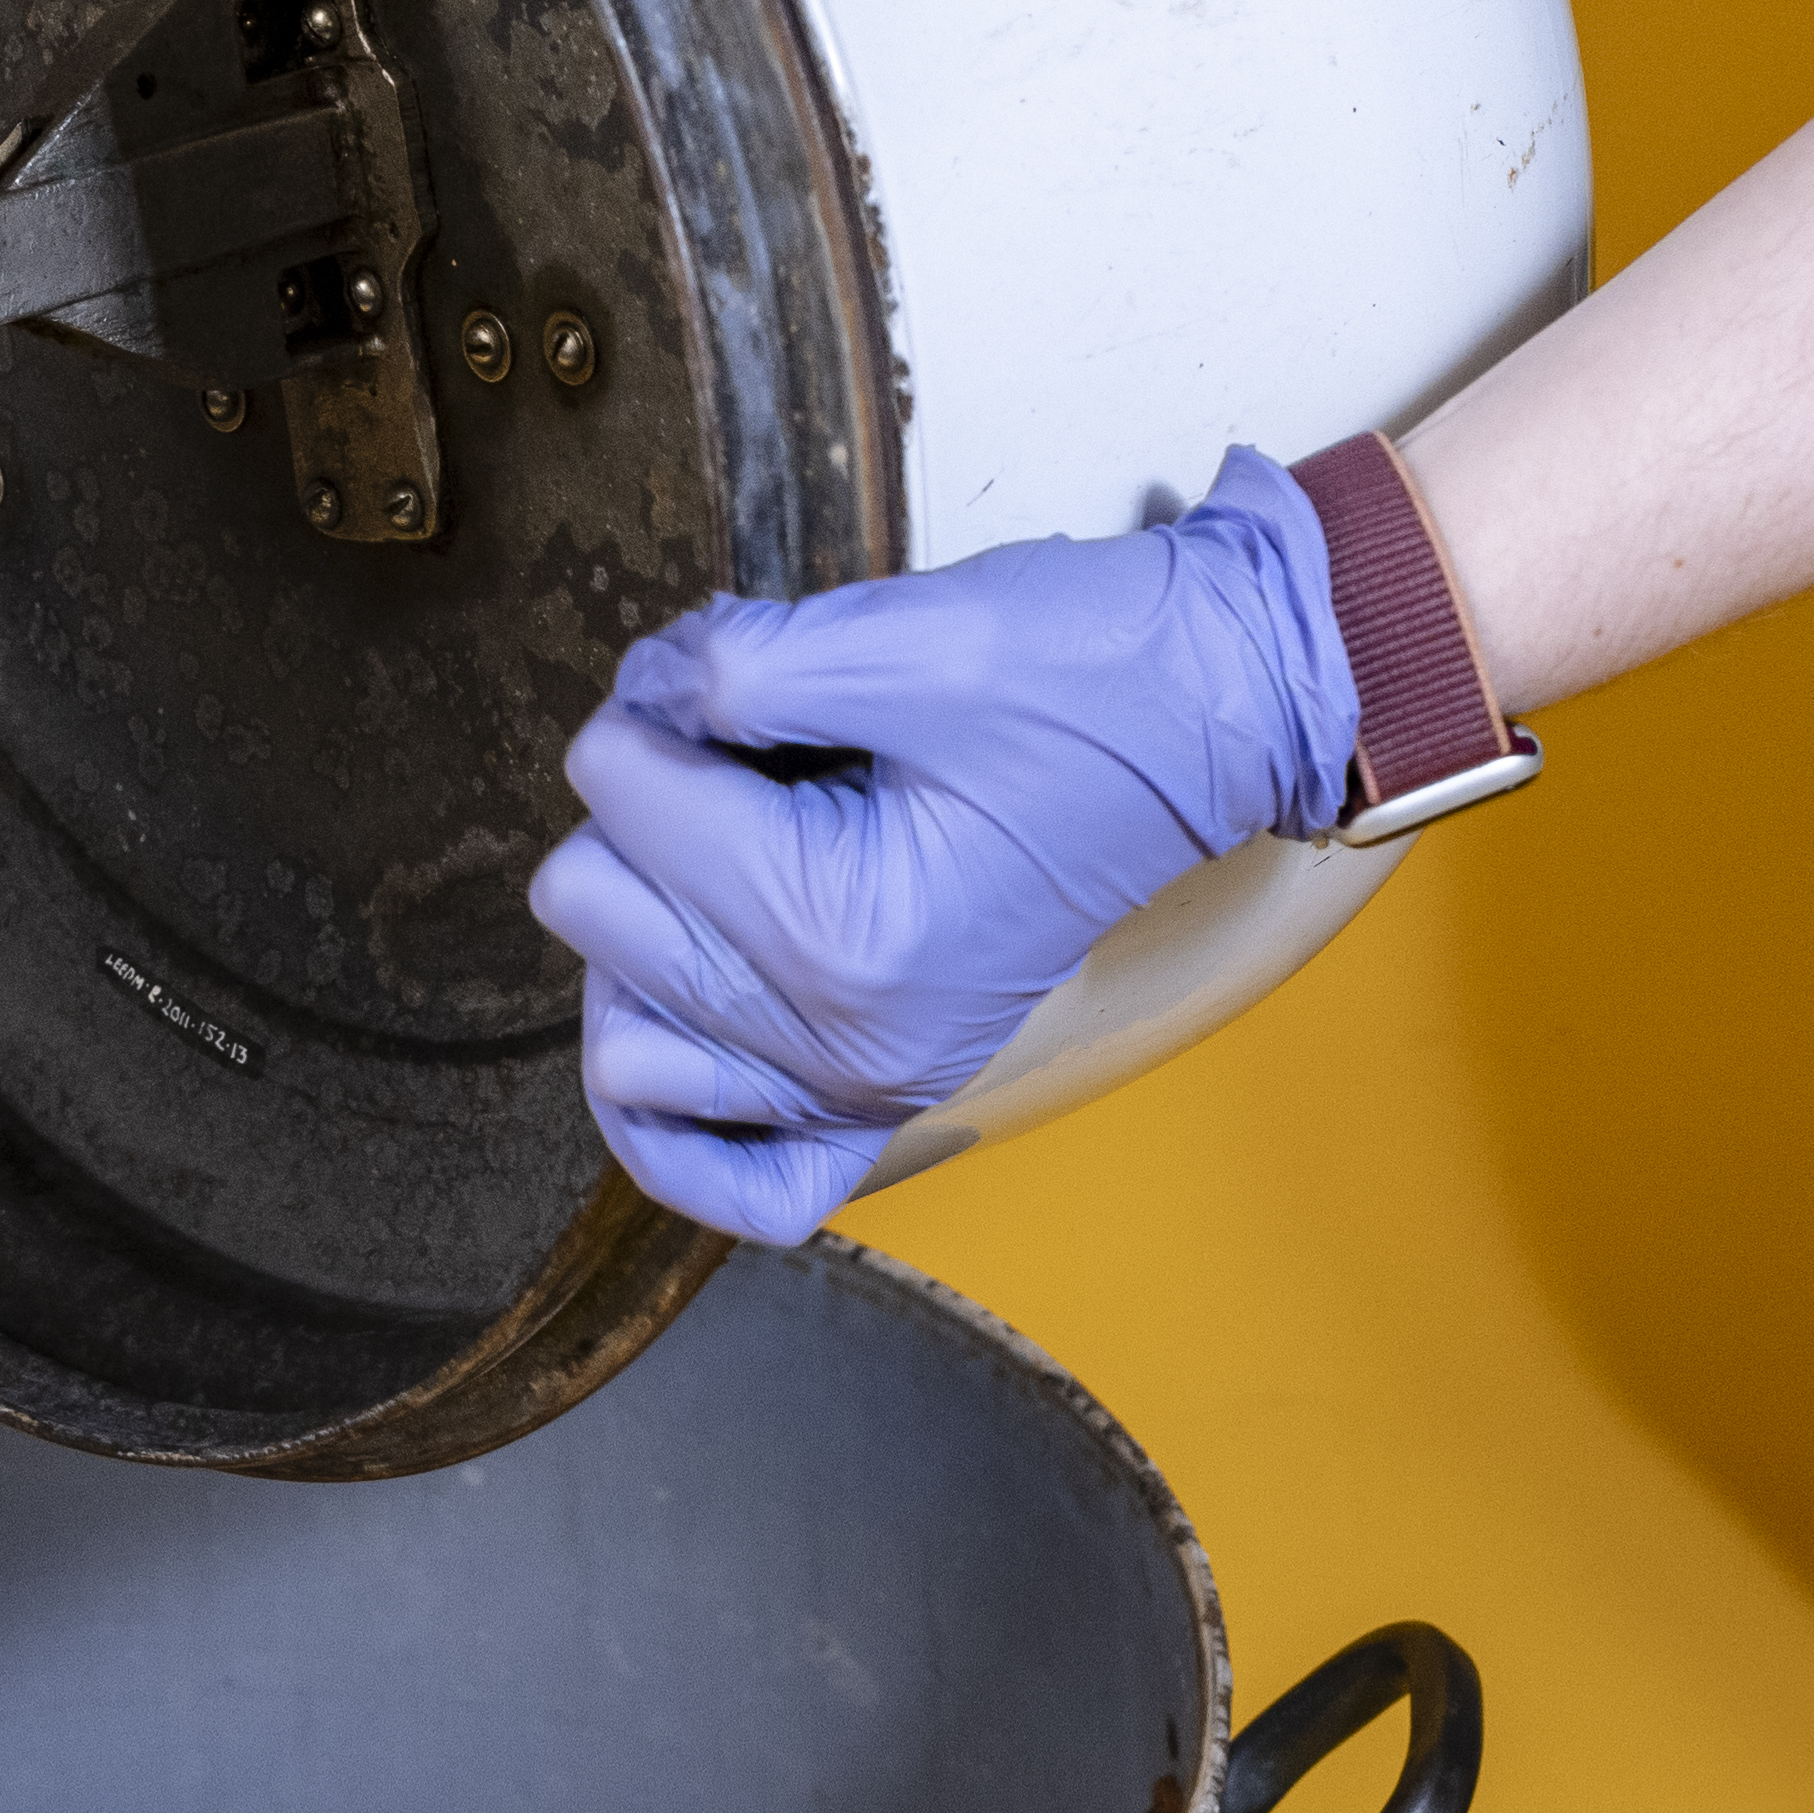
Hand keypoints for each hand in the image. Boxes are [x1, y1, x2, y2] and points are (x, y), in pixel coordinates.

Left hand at [529, 455, 1362, 1240]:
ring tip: (730, 852)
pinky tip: (690, 1028)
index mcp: (839, 929)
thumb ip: (735, 665)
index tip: (737, 671)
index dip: (657, 697)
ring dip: (645, 927)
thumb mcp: (911, 632)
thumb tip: (644, 700)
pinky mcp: (891, 1091)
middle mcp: (845, 1041)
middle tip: (749, 746)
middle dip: (650, 797)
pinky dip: (683, 1121)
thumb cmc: (1095, 675)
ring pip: (620, 1029)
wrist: (1222, 713)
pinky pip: (737, 1180)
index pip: (620, 790)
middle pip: (591, 904)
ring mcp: (868, 1083)